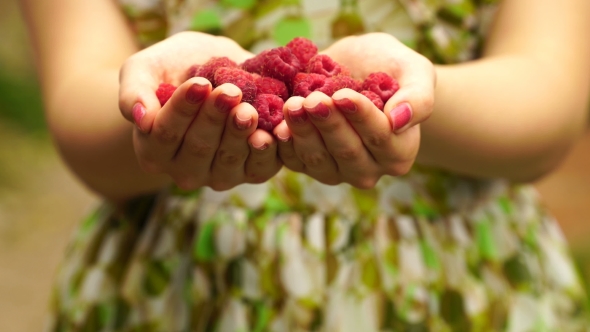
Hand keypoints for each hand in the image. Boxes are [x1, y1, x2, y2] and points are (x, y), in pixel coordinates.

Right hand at [119, 31, 281, 190]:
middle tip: (229, 92)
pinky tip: (270, 133)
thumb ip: (134, 92)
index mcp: (153, 150)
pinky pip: (258, 168)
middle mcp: (184, 171)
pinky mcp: (251, 172)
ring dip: (239, 134)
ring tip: (248, 109)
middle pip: (199, 148)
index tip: (199, 83)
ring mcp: (218, 175)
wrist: (213, 69)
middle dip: (215, 118)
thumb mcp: (144, 70)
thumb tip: (140, 118)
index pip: (165, 133)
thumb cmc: (172, 70)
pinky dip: (266, 152)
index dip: (183, 109)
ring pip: (228, 159)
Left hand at [273, 33, 434, 187]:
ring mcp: (336, 171)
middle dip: (328, 125)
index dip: (361, 117)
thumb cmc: (390, 68)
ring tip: (292, 105)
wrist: (355, 69)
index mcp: (398, 153)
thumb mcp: (414, 70)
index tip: (343, 96)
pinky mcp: (308, 166)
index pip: (380, 138)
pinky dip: (285, 144)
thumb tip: (400, 121)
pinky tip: (278, 125)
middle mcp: (368, 169)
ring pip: (319, 159)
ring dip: (303, 133)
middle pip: (347, 152)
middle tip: (312, 100)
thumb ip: (419, 97)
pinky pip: (295, 161)